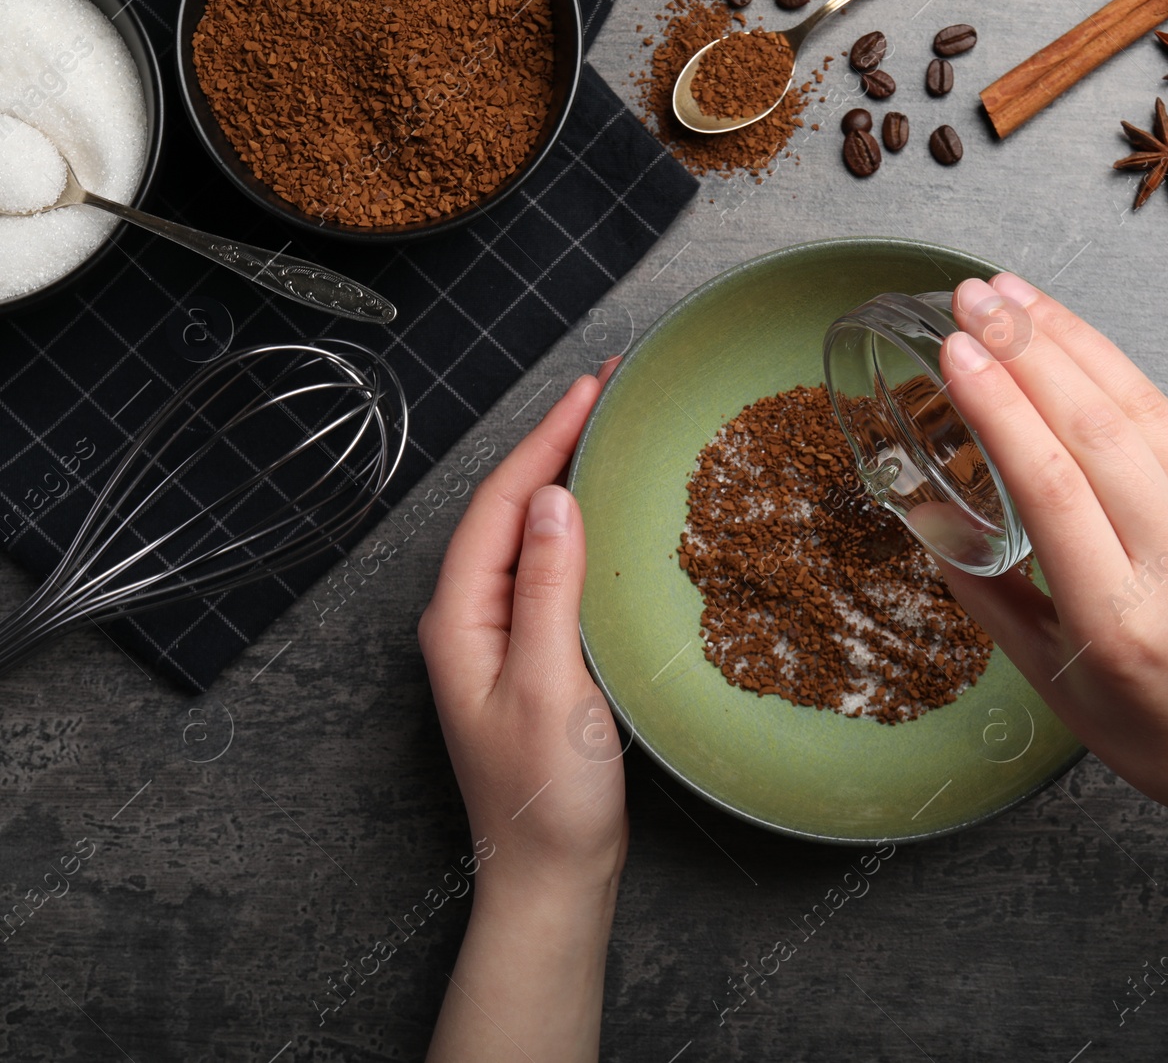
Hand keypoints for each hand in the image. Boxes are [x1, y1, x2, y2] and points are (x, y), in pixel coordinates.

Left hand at [418, 362, 626, 896]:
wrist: (550, 874)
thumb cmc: (545, 796)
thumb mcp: (548, 686)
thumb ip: (547, 591)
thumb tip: (557, 500)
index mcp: (460, 618)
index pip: (502, 503)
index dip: (546, 439)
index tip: (591, 387)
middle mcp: (472, 618)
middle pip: (512, 509)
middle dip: (556, 443)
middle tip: (611, 392)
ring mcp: (501, 636)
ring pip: (533, 536)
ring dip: (569, 480)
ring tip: (614, 433)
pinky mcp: (534, 655)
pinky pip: (553, 572)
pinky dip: (583, 531)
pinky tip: (613, 520)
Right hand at [935, 274, 1167, 837]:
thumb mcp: (1059, 690)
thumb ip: (993, 603)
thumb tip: (934, 525)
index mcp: (1120, 622)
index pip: (1051, 484)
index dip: (998, 406)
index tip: (954, 353)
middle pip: (1096, 428)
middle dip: (1026, 348)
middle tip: (973, 298)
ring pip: (1142, 407)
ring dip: (1072, 340)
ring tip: (1014, 297)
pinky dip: (1121, 374)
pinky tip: (1079, 344)